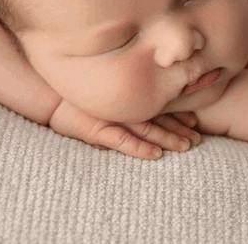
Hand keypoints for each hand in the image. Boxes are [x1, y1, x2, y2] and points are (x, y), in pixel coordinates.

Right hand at [48, 99, 202, 159]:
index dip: (178, 114)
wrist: (49, 93)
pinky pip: (124, 141)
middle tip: (199, 139)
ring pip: (148, 129)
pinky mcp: (99, 129)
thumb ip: (121, 97)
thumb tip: (141, 103)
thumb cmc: (76, 93)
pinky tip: (156, 155)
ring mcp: (113, 116)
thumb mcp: (103, 92)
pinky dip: (141, 148)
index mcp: (127, 97)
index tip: (195, 121)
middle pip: (159, 118)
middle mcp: (124, 105)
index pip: (158, 106)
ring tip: (187, 147)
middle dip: (180, 129)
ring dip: (169, 138)